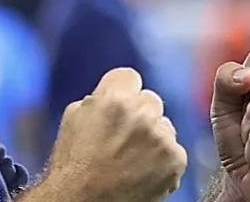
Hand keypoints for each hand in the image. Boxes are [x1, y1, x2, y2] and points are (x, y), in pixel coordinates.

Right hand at [45, 68, 187, 201]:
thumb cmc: (73, 164)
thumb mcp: (74, 118)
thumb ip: (97, 99)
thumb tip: (113, 93)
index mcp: (113, 98)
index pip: (130, 77)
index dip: (123, 92)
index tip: (119, 106)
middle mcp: (140, 113)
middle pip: (150, 100)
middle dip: (139, 114)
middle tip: (124, 137)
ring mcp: (160, 137)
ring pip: (164, 126)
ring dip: (153, 137)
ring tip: (131, 159)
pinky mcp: (175, 160)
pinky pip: (175, 150)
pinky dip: (163, 160)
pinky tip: (143, 172)